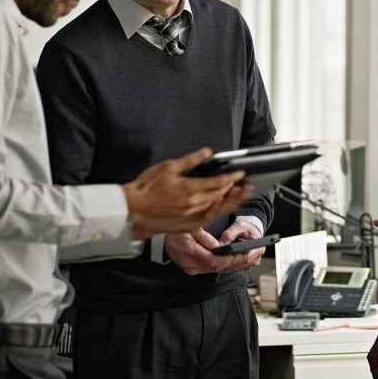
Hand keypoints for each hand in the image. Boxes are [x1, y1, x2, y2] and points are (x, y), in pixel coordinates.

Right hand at [122, 148, 250, 240]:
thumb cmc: (146, 188)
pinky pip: (207, 219)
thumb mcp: (168, 167)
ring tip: (241, 197)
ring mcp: (191, 216)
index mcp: (190, 188)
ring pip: (216, 208)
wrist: (132, 209)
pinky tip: (222, 208)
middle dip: (234, 189)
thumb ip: (190, 161)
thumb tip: (206, 153)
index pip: (218, 182)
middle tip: (244, 184)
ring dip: (230, 201)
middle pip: (220, 195)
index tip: (240, 174)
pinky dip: (218, 213)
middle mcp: (193, 204)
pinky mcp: (186, 225)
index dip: (231, 177)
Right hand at [165, 222, 265, 274]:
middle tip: (253, 255)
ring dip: (234, 264)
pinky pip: (213, 269)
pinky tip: (237, 261)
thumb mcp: (188, 226)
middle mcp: (191, 265)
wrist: (160, 239)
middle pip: (218, 267)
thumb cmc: (173, 230)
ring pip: (217, 269)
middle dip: (238, 261)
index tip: (244, 254)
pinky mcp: (194, 268)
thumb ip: (204, 237)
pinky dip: (226, 265)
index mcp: (190, 253)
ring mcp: (192, 268)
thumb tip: (218, 246)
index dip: (231, 259)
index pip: (214, 261)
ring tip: (250, 257)